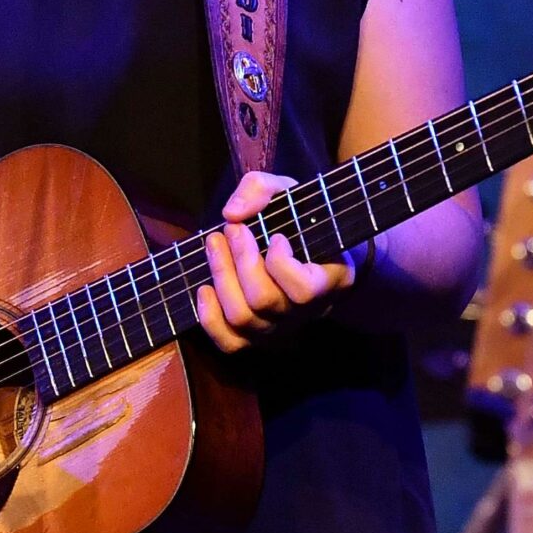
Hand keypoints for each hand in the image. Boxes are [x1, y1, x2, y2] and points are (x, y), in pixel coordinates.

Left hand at [194, 170, 360, 351]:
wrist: (307, 250)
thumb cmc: (301, 220)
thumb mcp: (288, 192)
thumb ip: (261, 189)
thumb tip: (232, 213)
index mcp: (329, 281)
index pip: (303, 290)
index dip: (281, 263)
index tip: (276, 236)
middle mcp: (306, 313)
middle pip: (263, 300)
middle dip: (240, 259)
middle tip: (233, 229)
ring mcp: (280, 328)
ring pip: (242, 319)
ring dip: (221, 276)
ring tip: (215, 244)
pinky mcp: (256, 337)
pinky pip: (230, 343)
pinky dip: (210, 318)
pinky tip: (203, 289)